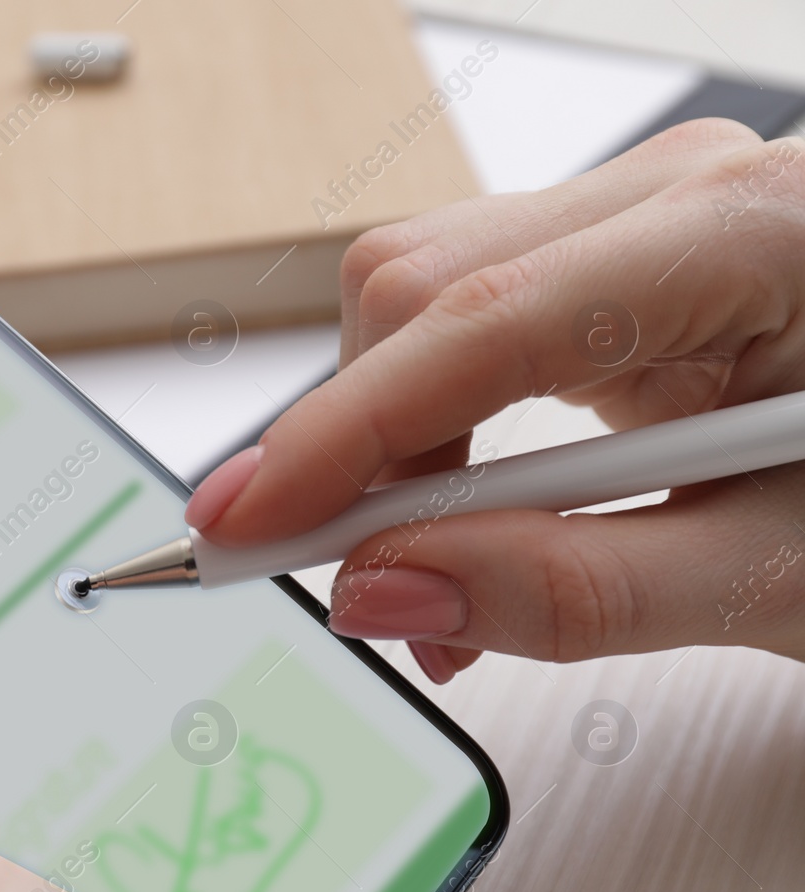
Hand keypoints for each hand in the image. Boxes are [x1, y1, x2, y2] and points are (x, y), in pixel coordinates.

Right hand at [185, 118, 804, 681]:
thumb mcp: (786, 576)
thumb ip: (579, 592)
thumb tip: (386, 592)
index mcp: (745, 241)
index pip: (476, 329)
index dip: (337, 436)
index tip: (245, 530)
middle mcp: (675, 195)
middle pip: (416, 289)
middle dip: (354, 448)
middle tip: (355, 589)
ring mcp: (637, 214)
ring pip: (417, 299)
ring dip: (388, 448)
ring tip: (434, 579)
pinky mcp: (612, 255)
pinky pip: (460, 318)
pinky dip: (432, 429)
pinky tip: (466, 514)